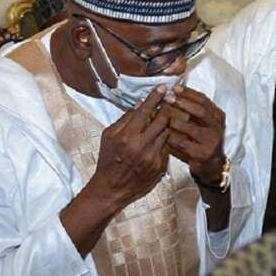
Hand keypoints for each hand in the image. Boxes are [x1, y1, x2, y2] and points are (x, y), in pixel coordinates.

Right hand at [88, 85, 170, 210]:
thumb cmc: (108, 160)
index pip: (145, 111)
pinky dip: (162, 143)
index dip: (155, 97)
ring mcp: (153, 158)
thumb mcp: (108, 136)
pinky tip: (154, 145)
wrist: (111, 188)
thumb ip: (124, 119)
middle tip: (166, 104)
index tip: (162, 88)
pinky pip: (166, 148)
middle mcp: (142, 146)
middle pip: (163, 120)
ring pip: (167, 133)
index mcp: (127, 136)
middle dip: (165, 110)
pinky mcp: (160, 167)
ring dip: (164, 127)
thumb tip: (139, 105)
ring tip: (158, 126)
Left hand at [164, 85, 225, 185]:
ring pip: (190, 128)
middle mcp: (217, 127)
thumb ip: (193, 109)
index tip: (174, 88)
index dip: (188, 93)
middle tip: (168, 98)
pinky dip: (172, 137)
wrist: (211, 165)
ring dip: (174, 120)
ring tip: (162, 116)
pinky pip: (183, 143)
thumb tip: (174, 92)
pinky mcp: (202, 154)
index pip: (203, 100)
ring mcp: (211, 141)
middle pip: (200, 111)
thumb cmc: (203, 139)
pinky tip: (163, 134)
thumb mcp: (203, 122)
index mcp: (217, 116)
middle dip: (183, 103)